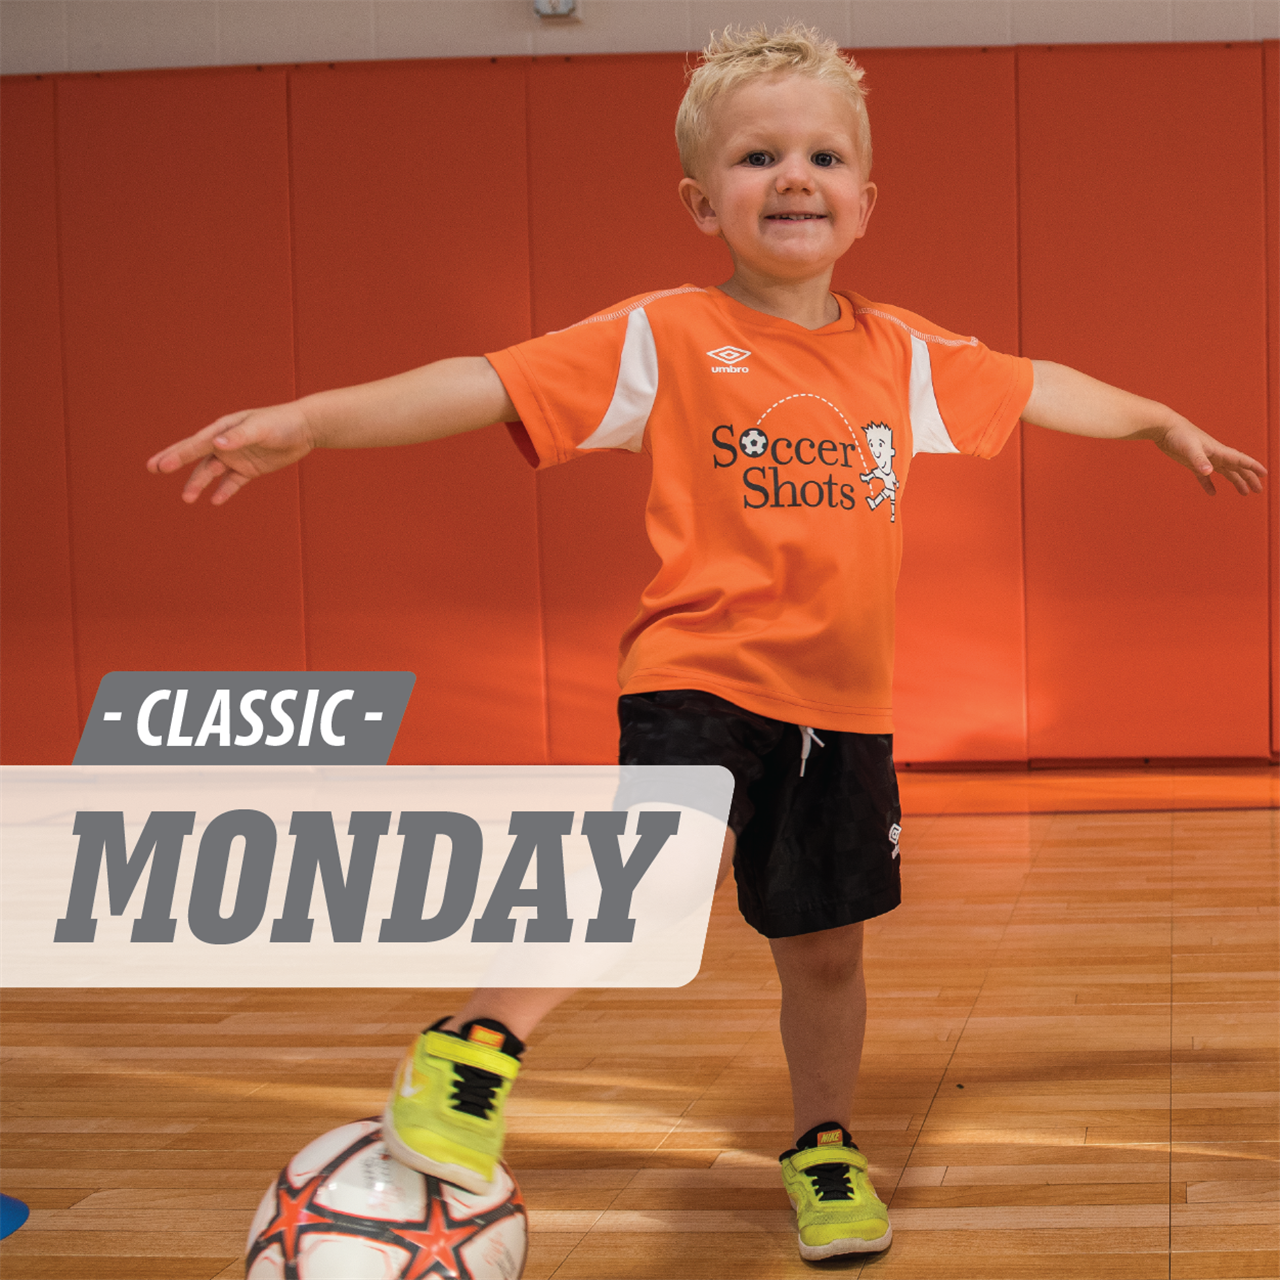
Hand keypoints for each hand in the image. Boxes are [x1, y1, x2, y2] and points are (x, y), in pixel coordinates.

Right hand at [147, 402, 315, 504]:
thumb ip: (239, 437)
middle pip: (195, 455)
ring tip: (187, 498)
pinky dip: (224, 491)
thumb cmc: (281, 423)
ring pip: (212, 472)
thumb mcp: (260, 429)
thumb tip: (216, 444)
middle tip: (152, 469)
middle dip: (174, 461)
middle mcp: (225, 443)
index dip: (177, 455)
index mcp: (223, 429)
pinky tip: (215, 501)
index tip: (160, 466)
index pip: (195, 444)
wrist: (305, 428)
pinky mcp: (250, 469)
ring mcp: (236, 457)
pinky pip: (233, 482)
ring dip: (199, 484)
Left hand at [1150, 417, 1266, 496]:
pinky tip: (1212, 493)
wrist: (1165, 427)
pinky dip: (1209, 484)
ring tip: (1244, 492)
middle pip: (1237, 468)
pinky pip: (1204, 476)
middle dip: (1249, 478)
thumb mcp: (1189, 448)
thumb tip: (1208, 472)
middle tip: (1258, 490)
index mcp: (1218, 451)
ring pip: (1225, 471)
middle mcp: (1215, 455)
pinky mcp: (1192, 462)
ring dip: (1235, 481)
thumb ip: (1199, 460)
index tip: (1264, 474)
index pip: (1241, 460)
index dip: (1253, 467)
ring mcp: (1205, 459)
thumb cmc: (1179, 435)